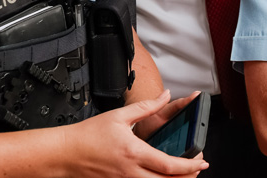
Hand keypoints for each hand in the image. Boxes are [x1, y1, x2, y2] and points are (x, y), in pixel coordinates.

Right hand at [62, 90, 208, 177]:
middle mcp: (130, 172)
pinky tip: (159, 176)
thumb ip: (146, 107)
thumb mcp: (118, 115)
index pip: (169, 165)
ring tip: (182, 174)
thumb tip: (165, 95)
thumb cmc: (88, 135)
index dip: (189, 166)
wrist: (64, 153)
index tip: (202, 161)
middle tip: (196, 170)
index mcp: (134, 152)